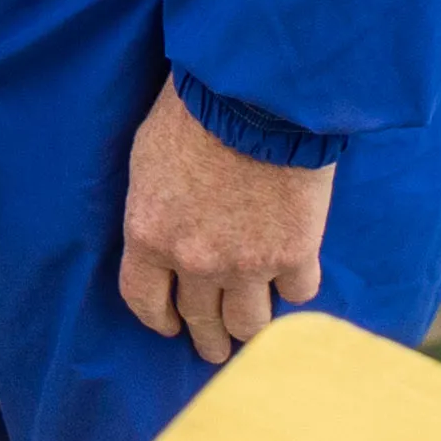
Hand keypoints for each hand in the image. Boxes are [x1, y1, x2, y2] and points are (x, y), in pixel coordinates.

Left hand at [119, 79, 332, 367]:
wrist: (257, 92)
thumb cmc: (195, 110)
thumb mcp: (147, 158)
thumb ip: (154, 209)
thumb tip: (160, 230)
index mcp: (150, 236)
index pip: (144, 301)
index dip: (158, 319)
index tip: (170, 325)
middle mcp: (196, 261)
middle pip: (201, 323)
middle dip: (207, 340)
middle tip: (215, 348)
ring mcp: (247, 263)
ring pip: (249, 326)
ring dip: (249, 331)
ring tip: (253, 333)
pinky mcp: (296, 254)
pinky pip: (297, 293)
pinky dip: (295, 287)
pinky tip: (294, 279)